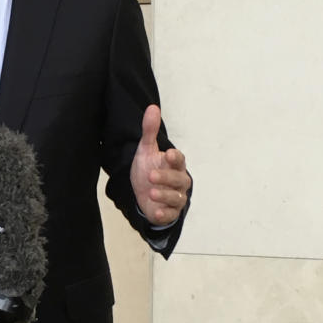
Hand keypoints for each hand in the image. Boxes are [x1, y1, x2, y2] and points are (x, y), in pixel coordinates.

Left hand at [129, 104, 190, 226]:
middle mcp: (179, 181)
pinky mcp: (170, 213)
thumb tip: (152, 107)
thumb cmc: (149, 169)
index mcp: (175, 165)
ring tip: (151, 192)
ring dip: (165, 195)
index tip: (168, 154)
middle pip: (179, 179)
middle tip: (151, 175)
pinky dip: (165, 214)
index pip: (179, 160)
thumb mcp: (146, 150)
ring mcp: (176, 198)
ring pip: (176, 198)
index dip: (175, 158)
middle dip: (166, 177)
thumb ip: (149, 131)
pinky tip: (156, 212)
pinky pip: (171, 215)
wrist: (143, 194)